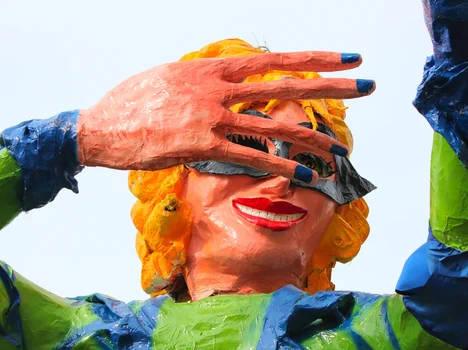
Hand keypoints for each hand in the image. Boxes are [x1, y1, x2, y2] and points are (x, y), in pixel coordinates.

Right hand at [77, 51, 374, 182]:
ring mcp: (212, 116)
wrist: (101, 125)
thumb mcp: (171, 76)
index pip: (272, 59)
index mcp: (211, 69)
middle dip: (330, 84)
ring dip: (310, 136)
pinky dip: (278, 166)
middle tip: (366, 83)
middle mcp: (218, 88)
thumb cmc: (132, 101)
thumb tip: (224, 81)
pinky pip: (250, 156)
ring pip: (274, 125)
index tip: (343, 55)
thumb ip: (204, 79)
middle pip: (285, 84)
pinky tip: (303, 174)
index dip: (311, 56)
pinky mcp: (203, 146)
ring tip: (340, 146)